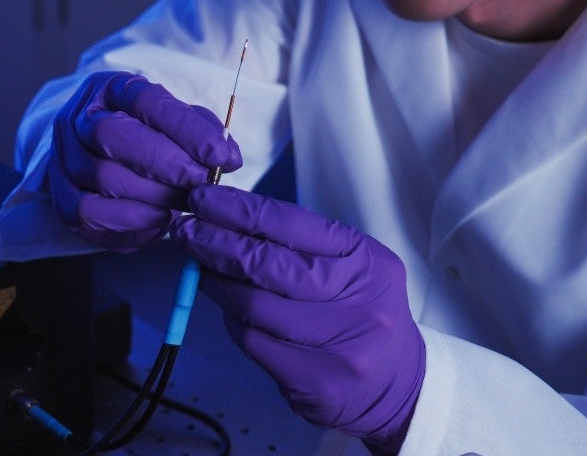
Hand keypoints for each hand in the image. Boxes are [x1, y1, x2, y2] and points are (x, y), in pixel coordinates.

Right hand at [48, 71, 241, 252]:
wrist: (102, 157)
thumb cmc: (148, 137)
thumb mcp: (177, 123)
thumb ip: (204, 134)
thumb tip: (228, 158)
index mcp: (111, 89)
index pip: (146, 101)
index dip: (186, 129)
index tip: (219, 154)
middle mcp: (79, 118)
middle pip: (113, 135)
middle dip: (165, 163)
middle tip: (201, 182)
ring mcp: (64, 157)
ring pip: (103, 176)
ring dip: (153, 194)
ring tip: (185, 201)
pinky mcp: (61, 197)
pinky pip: (89, 212)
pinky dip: (131, 219)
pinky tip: (159, 218)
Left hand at [170, 185, 424, 453]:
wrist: (400, 385)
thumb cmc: (365, 313)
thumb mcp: (354, 267)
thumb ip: (303, 246)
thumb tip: (233, 222)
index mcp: (365, 261)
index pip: (290, 223)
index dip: (240, 210)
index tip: (204, 200)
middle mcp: (357, 301)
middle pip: (268, 263)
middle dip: (217, 242)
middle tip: (186, 231)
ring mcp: (338, 345)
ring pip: (254, 305)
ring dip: (217, 282)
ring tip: (200, 268)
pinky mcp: (315, 382)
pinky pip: (255, 342)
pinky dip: (233, 320)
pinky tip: (226, 307)